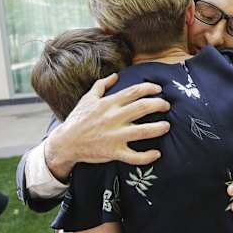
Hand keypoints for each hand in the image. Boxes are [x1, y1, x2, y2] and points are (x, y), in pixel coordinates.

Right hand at [45, 74, 170, 180]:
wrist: (65, 143)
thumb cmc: (78, 119)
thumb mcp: (87, 99)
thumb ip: (101, 85)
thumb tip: (115, 75)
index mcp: (108, 104)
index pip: (134, 91)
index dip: (150, 88)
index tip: (159, 89)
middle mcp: (113, 118)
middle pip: (142, 107)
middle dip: (158, 105)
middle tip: (166, 106)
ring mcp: (114, 136)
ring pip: (141, 131)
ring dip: (158, 128)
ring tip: (167, 126)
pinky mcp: (113, 152)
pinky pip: (133, 156)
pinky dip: (146, 156)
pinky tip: (157, 154)